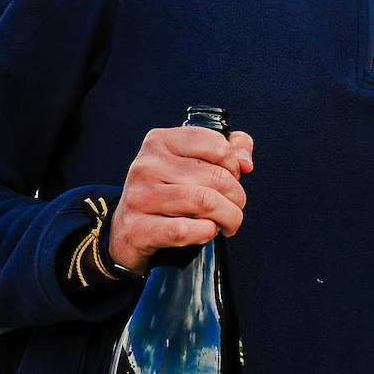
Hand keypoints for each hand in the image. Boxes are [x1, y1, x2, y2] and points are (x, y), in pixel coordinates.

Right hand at [108, 127, 255, 270]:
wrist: (128, 230)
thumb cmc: (168, 191)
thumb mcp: (192, 161)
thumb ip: (228, 148)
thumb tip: (246, 161)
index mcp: (159, 141)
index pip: (216, 145)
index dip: (234, 165)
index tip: (233, 177)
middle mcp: (146, 165)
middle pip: (216, 177)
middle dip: (237, 196)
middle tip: (235, 206)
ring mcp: (139, 197)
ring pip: (206, 202)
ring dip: (228, 216)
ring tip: (227, 222)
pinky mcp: (138, 228)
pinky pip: (184, 230)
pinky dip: (206, 232)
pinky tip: (208, 231)